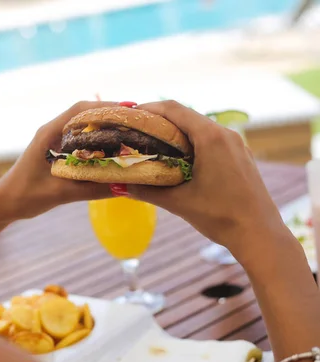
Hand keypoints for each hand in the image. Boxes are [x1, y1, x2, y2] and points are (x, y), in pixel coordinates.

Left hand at [0, 101, 120, 219]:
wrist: (3, 205)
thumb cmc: (24, 196)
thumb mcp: (60, 193)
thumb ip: (91, 189)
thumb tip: (124, 186)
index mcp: (48, 134)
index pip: (81, 110)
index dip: (106, 107)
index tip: (130, 110)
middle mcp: (51, 132)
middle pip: (85, 115)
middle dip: (111, 116)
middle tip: (137, 123)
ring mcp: (53, 141)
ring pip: (83, 128)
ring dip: (105, 129)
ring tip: (131, 134)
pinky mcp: (55, 152)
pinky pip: (80, 141)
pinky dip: (97, 142)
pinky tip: (113, 151)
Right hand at [126, 100, 288, 257]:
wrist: (259, 234)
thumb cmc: (221, 217)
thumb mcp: (178, 203)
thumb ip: (147, 191)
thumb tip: (120, 186)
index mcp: (211, 138)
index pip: (174, 110)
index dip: (149, 109)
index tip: (130, 115)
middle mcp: (226, 134)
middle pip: (187, 117)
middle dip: (160, 121)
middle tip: (136, 131)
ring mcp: (236, 145)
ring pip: (200, 128)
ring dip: (176, 133)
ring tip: (153, 145)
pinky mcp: (240, 156)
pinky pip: (212, 141)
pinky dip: (192, 144)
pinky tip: (179, 160)